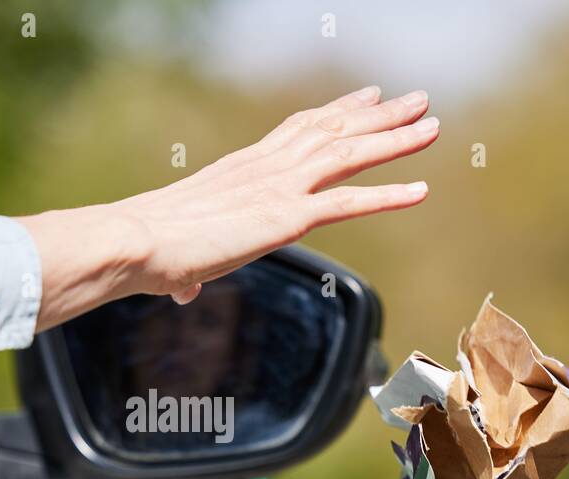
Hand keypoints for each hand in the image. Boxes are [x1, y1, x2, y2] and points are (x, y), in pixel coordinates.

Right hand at [18, 86, 436, 328]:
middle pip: (333, 130)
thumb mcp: (177, 255)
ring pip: (349, 154)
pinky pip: (348, 202)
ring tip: (432, 126)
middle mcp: (266, 167)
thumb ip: (188, 270)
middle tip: (416, 100)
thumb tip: (180, 291)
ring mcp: (279, 188)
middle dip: (379, 115)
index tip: (367, 97)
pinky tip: (420, 190)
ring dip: (395, 140)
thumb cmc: (146, 248)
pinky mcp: (285, 217)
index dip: (338, 111)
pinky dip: (387, 195)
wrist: (136, 239)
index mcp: (243, 168)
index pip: (300, 129)